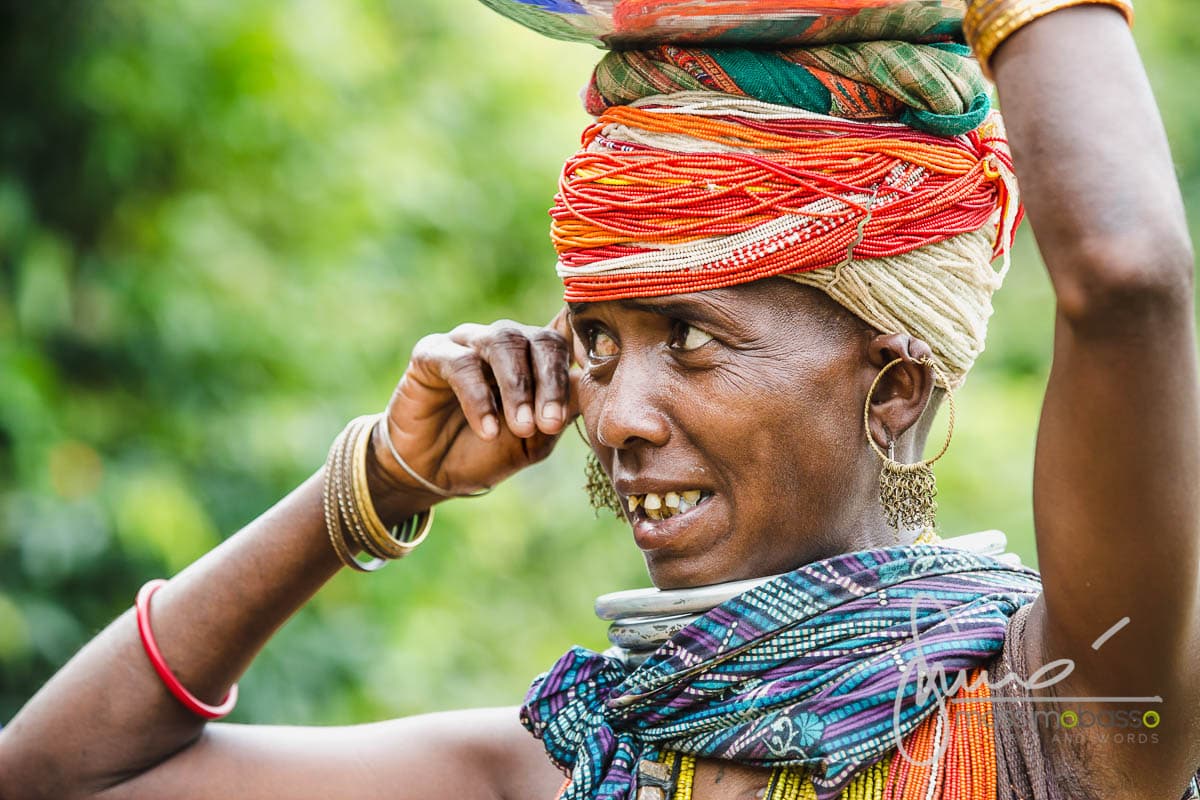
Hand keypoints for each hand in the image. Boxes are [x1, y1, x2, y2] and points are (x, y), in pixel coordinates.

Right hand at [373, 309, 579, 503]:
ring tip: (521, 428)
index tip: (609, 372)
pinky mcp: (432, 353)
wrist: (433, 473)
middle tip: (550, 423)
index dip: (589, 347)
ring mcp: (468, 342)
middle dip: (550, 381)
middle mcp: (506, 341)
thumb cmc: (489, 452)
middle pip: (540, 338)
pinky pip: (462, 363)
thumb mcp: (535, 439)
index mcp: (536, 357)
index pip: (570, 336)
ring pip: (504, 341)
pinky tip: (487, 430)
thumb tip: (592, 386)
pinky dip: (479, 398)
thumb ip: (561, 411)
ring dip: (517, 387)